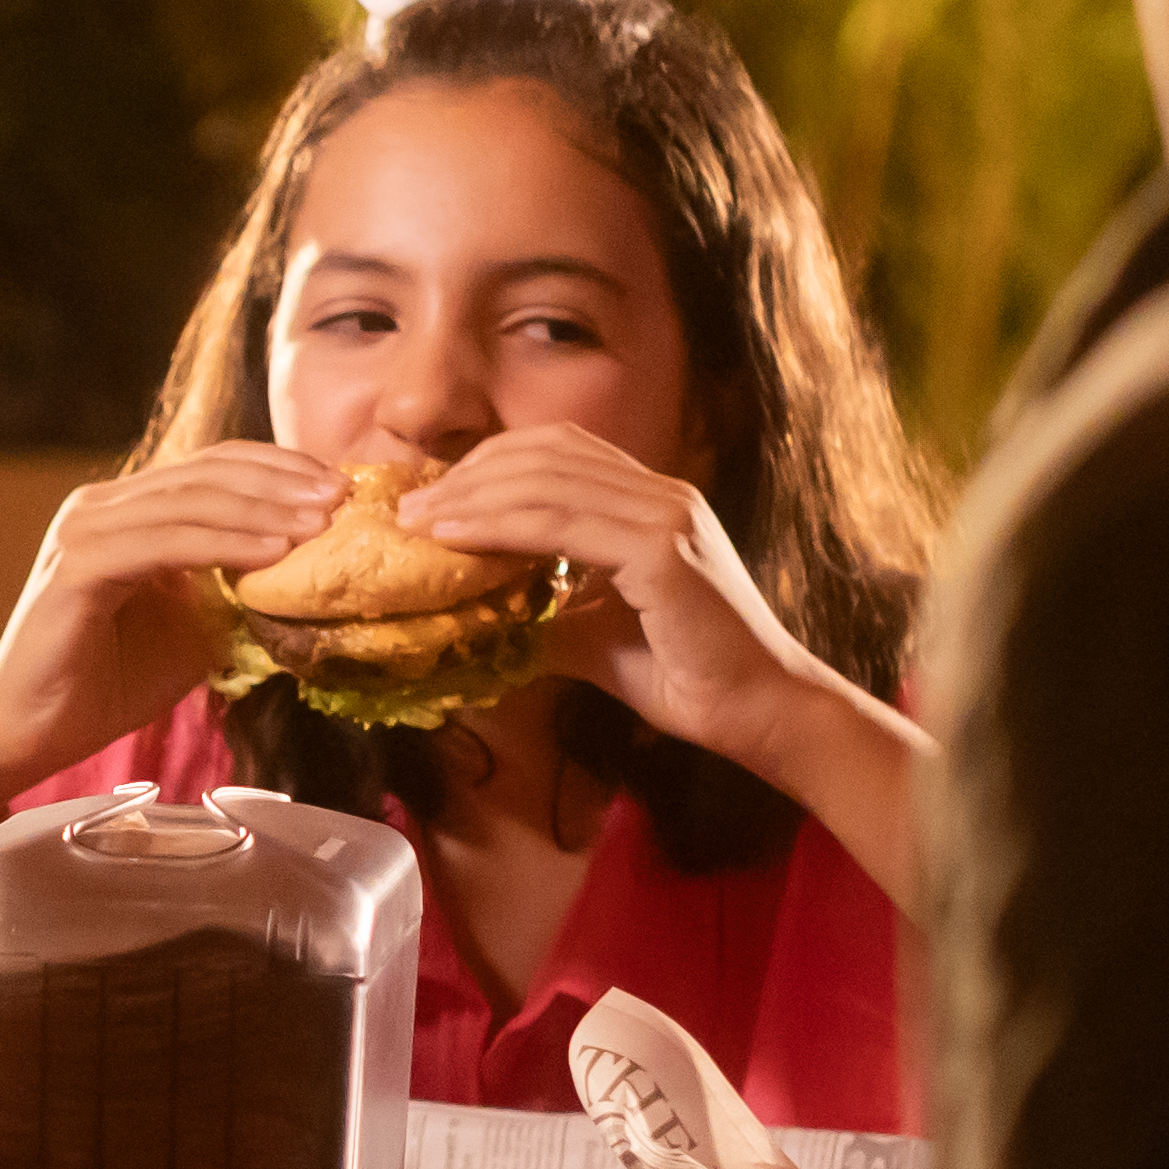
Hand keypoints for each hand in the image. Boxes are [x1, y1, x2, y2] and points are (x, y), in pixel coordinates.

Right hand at [0, 441, 348, 767]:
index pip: (212, 467)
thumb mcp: (193, 630)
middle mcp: (101, 506)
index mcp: (126, 511)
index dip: (278, 469)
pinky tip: (272, 554)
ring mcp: (85, 531)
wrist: (30, 730)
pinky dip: (222, 544)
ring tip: (320, 523)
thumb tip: (307, 577)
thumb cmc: (106, 684)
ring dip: (263, 510)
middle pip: (206, 472)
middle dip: (283, 481)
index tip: (339, 488)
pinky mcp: (76, 566)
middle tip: (343, 497)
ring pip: (189, 501)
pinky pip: (163, 542)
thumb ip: (233, 593)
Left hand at [398, 424, 852, 778]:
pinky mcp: (663, 551)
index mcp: (651, 503)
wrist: (760, 715)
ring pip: (547, 482)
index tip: (433, 499)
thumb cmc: (690, 678)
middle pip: (546, 453)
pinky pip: (564, 524)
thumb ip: (550, 616)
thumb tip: (485, 619)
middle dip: (469, 473)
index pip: (559, 453)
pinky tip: (456, 537)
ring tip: (418, 520)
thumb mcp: (598, 640)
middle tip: (408, 506)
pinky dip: (501, 526)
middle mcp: (662, 494)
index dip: (489, 466)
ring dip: (471, 496)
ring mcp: (666, 516)